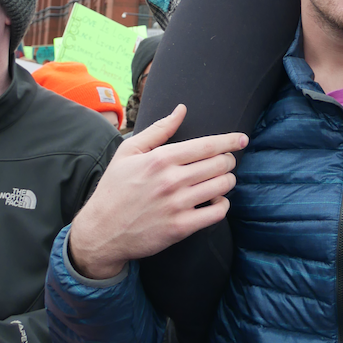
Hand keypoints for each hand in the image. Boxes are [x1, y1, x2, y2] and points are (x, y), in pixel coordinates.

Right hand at [67, 106, 247, 279]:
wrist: (99, 233)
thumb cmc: (114, 189)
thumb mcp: (128, 152)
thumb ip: (159, 130)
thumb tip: (181, 109)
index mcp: (161, 159)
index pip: (208, 145)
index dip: (230, 141)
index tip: (242, 139)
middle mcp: (171, 180)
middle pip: (220, 164)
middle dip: (228, 160)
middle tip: (225, 162)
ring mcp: (177, 205)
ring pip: (222, 186)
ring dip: (227, 181)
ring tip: (220, 180)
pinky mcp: (180, 228)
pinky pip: (218, 213)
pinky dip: (222, 205)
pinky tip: (214, 201)